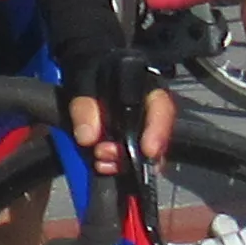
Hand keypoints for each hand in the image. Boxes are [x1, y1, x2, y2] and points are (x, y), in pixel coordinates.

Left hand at [60, 80, 178, 167]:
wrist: (85, 80)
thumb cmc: (90, 77)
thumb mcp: (83, 83)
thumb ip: (84, 107)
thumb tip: (87, 138)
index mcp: (147, 90)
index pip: (162, 108)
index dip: (159, 131)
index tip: (149, 150)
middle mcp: (150, 113)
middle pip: (156, 139)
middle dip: (133, 153)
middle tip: (105, 154)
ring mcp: (142, 131)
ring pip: (145, 155)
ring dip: (123, 163)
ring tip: (100, 161)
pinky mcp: (130, 145)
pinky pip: (131, 162)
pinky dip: (116, 166)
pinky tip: (102, 166)